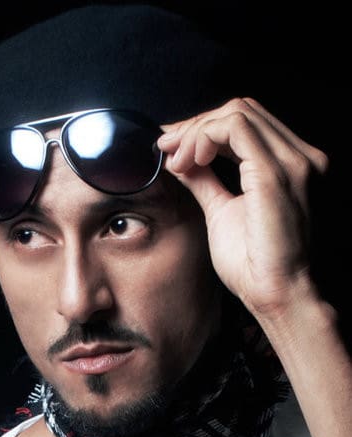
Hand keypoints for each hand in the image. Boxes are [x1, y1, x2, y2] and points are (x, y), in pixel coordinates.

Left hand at [157, 97, 328, 318]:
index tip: (171, 146)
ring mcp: (293, 162)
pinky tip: (189, 161)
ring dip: (196, 132)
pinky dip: (203, 138)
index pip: (246, 123)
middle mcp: (299, 157)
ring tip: (176, 161)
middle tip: (167, 150)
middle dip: (196, 126)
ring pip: (236, 113)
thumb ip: (206, 182)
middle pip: (241, 110)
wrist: (276, 295)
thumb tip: (181, 162)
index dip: (203, 127)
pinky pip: (234, 129)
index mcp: (291, 165)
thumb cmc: (256, 265)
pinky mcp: (276, 173)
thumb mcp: (223, 212)